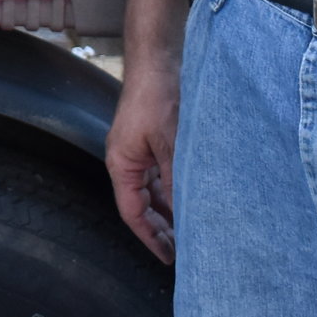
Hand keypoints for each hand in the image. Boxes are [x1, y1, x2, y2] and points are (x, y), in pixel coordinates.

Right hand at [106, 61, 180, 261]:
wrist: (158, 59)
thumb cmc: (157, 96)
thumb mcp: (170, 144)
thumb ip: (175, 180)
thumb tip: (188, 214)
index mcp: (121, 164)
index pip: (132, 213)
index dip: (150, 238)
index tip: (168, 258)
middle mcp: (127, 161)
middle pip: (143, 206)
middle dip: (163, 229)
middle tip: (186, 251)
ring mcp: (139, 151)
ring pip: (154, 192)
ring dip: (171, 210)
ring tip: (194, 231)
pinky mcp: (152, 141)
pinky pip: (161, 176)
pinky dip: (175, 190)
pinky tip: (193, 199)